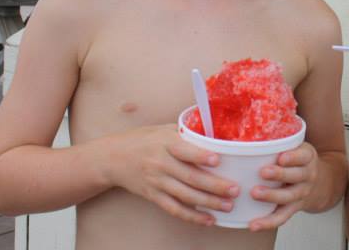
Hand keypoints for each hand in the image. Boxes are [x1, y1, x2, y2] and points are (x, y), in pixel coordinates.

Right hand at [108, 124, 239, 225]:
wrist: (113, 158)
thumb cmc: (143, 139)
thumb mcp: (163, 129)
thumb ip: (186, 133)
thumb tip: (216, 134)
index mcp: (165, 143)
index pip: (184, 150)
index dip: (201, 156)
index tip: (218, 159)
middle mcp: (161, 163)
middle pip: (190, 177)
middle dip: (215, 185)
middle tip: (235, 189)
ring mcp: (157, 181)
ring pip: (185, 195)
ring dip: (208, 203)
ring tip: (228, 206)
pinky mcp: (153, 196)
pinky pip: (174, 209)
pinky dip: (192, 216)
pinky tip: (208, 220)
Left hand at [246, 142, 318, 230]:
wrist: (322, 183)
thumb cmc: (299, 161)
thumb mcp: (298, 146)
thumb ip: (280, 141)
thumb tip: (250, 128)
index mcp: (307, 157)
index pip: (303, 156)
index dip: (293, 157)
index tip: (281, 157)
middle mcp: (307, 175)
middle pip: (296, 176)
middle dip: (279, 174)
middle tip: (262, 172)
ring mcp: (301, 193)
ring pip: (288, 196)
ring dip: (271, 196)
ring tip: (254, 193)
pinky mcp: (294, 208)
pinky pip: (282, 217)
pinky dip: (268, 222)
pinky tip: (253, 224)